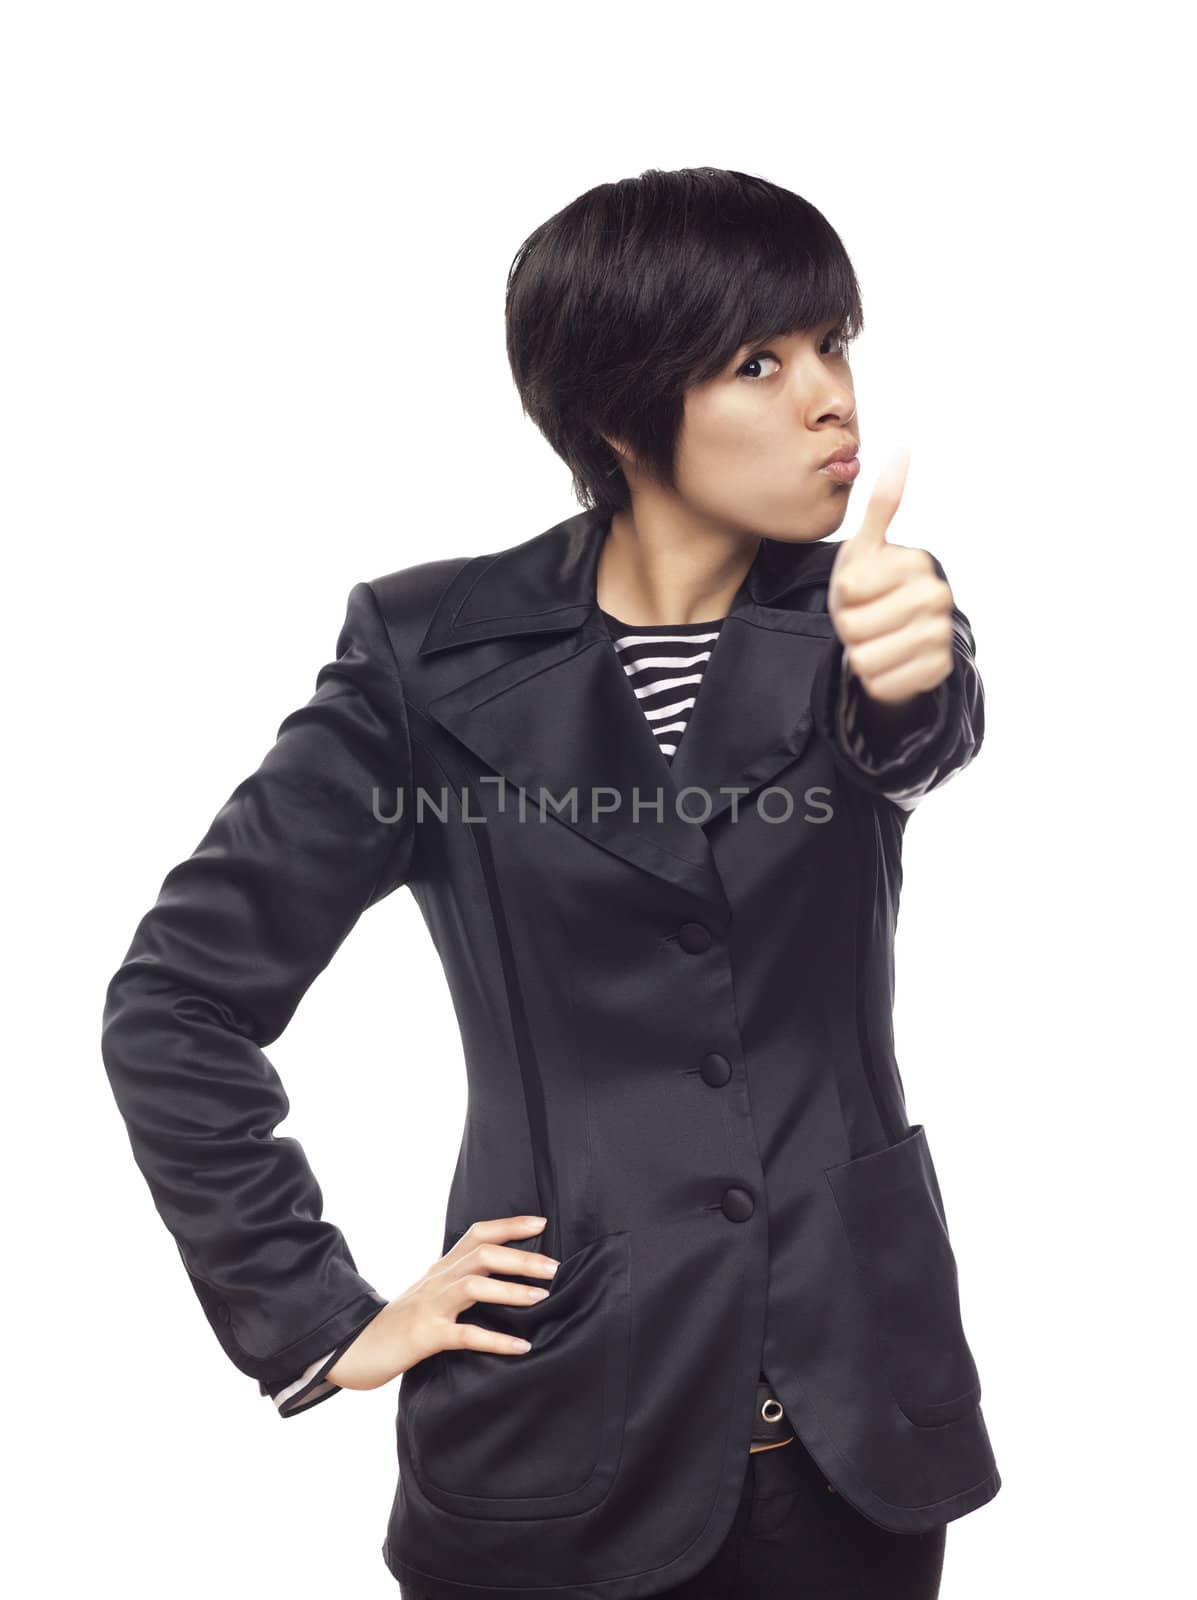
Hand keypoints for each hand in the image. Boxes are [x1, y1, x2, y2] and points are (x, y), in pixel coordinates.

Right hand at [325, 1215, 559, 1390]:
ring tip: (542, 1297)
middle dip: (521, 1258)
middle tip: (554, 1267)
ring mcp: (431, 1307)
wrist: (355, 1347)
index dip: (510, 1225)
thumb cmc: (401, 1323)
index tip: (542, 1222)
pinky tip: (521, 1347)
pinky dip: (496, 1340)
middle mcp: (438, 1280)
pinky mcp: (426, 1337)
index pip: (477, 1234)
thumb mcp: (431, 1293)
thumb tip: (500, 1277)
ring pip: (474, 1287)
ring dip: (511, 1291)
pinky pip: (465, 1335)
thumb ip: (460, 1281)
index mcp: (442, 1267)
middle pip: (482, 1255)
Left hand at [827, 447, 954, 707]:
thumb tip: (902, 449)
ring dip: (858, 654)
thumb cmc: (870, 588)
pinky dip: (873, 679)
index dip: (843, 594)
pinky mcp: (937, 672)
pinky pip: (880, 684)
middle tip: (864, 619)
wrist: (890, 637)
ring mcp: (941, 636)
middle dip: (848, 627)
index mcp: (917, 562)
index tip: (858, 590)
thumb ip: (882, 504)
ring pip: (865, 659)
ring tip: (874, 640)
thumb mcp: (865, 548)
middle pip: (855, 626)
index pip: (850, 589)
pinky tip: (887, 663)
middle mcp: (938, 597)